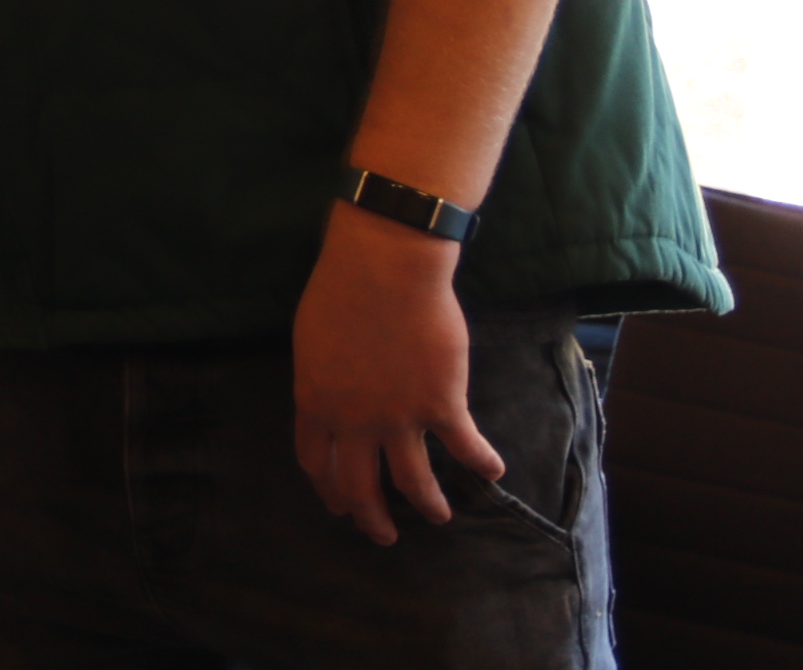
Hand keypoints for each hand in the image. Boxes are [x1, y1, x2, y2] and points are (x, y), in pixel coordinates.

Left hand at [292, 199, 498, 544]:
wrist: (384, 268)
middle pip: (359, 485)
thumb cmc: (341, 291)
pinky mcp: (442, 405)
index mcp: (316, 402)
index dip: (328, 487)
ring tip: (440, 516)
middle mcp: (355, 421)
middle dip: (371, 517)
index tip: (338, 503)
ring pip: (414, 481)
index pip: (316, 460)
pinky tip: (492, 472)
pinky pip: (466, 448)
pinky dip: (482, 462)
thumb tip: (329, 400)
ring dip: (428, 505)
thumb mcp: (310, 341)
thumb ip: (321, 380)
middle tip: (383, 535)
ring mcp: (399, 417)